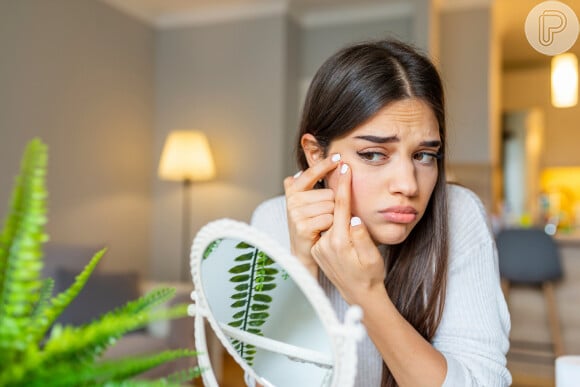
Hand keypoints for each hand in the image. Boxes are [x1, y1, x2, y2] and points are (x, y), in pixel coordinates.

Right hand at [283, 154, 340, 276]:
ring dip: (333, 216)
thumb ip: (310, 184)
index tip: (338, 157)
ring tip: (324, 225)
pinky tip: (323, 231)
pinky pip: (329, 218)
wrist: (304, 254)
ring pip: (330, 206)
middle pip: (328, 193)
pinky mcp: (302, 227)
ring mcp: (296, 214)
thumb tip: (310, 163)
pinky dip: (331, 226)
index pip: (311, 173)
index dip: (324, 165)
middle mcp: (292, 200)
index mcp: (293, 191)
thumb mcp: (308, 203)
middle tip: (324, 217)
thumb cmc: (311, 226)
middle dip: (333, 204)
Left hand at [311, 162, 384, 304]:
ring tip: (337, 183)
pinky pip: (325, 227)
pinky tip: (335, 208)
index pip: (340, 207)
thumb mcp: (372, 257)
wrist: (360, 294)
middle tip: (339, 167)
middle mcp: (325, 244)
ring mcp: (319, 247)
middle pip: (330, 209)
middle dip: (335, 189)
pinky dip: (329, 217)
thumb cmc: (371, 275)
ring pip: (327, 217)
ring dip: (332, 202)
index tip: (344, 168)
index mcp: (340, 243)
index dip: (343, 185)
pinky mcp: (317, 249)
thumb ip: (362, 237)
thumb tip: (354, 218)